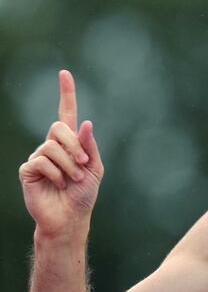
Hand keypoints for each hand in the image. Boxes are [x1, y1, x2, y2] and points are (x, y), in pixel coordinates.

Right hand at [19, 70, 103, 239]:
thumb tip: (85, 122)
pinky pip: (42, 162)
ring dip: (69, 165)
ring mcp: (38, 157)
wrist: (71, 217)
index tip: (65, 74)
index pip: (66, 113)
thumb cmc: (84, 194)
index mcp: (70, 143)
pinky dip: (56, 174)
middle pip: (58, 127)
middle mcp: (52, 146)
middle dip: (74, 145)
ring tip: (74, 180)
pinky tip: (58, 185)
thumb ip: (90, 146)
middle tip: (83, 165)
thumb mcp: (94, 168)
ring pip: (51, 146)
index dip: (66, 94)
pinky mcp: (28, 170)